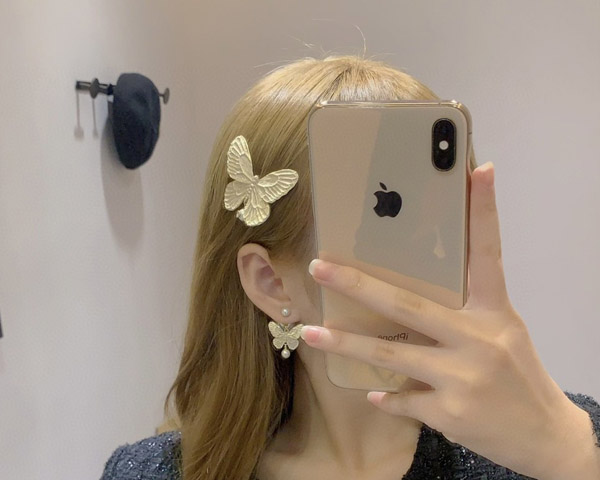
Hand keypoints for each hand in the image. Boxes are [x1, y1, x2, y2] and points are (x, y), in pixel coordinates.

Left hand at [301, 163, 593, 478]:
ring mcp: (464, 377)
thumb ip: (462, 314)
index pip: (487, 254)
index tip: (476, 170)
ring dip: (345, 343)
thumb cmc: (518, 376)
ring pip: (390, 352)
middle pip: (408, 304)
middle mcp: (479, 338)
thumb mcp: (501, 333)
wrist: (545, 436)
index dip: (483, 212)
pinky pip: (403, 397)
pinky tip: (375, 391)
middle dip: (358, 285)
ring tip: (310, 331)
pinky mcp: (450, 412)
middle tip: (320, 267)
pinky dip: (387, 395)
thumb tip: (409, 298)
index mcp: (495, 312)